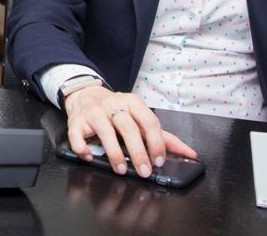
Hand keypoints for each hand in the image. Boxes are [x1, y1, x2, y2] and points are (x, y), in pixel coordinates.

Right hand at [64, 86, 197, 176]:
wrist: (85, 94)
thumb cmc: (117, 110)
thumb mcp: (140, 118)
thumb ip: (163, 136)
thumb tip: (190, 154)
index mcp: (132, 103)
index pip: (149, 121)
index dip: (156, 142)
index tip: (158, 160)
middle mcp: (113, 105)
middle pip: (128, 127)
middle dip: (138, 152)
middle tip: (143, 171)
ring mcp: (93, 112)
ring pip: (104, 130)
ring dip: (114, 153)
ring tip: (121, 169)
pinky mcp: (76, 121)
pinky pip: (77, 134)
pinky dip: (83, 147)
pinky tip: (90, 157)